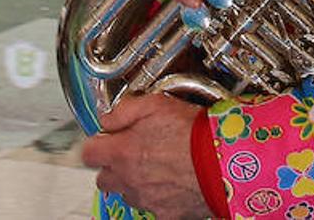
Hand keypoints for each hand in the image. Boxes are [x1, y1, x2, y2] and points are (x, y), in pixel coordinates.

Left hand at [83, 94, 210, 219]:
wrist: (225, 160)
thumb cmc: (194, 133)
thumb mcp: (157, 104)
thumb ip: (125, 110)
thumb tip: (108, 117)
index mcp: (121, 152)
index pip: (88, 154)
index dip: (97, 145)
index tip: (107, 141)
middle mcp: (127, 180)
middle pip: (104, 178)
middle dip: (114, 167)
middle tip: (135, 153)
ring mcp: (145, 199)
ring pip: (128, 193)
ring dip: (136, 182)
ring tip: (160, 167)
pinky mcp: (165, 213)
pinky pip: (153, 207)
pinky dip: (160, 197)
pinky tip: (176, 183)